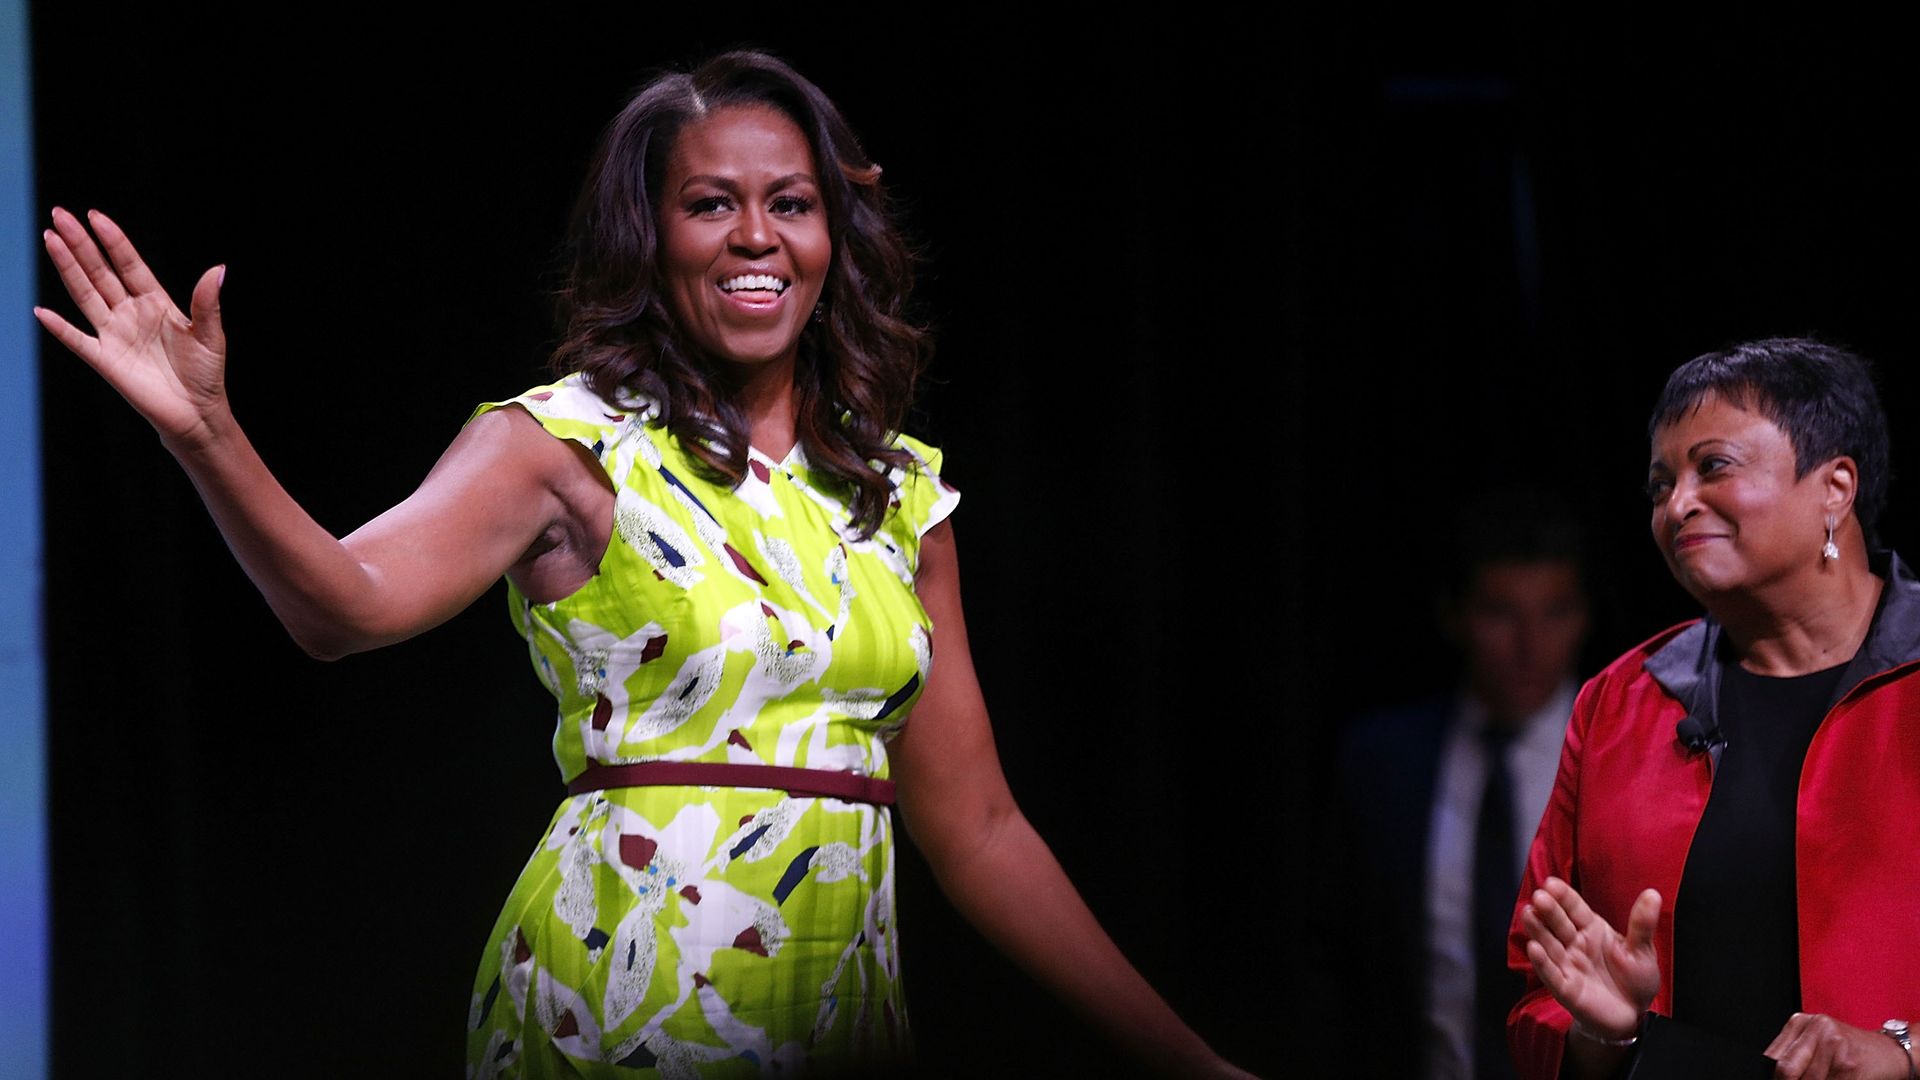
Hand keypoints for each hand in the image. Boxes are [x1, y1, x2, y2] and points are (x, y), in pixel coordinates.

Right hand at [35, 208, 229, 446]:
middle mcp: (131, 313)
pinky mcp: (105, 359)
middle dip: (81, 244)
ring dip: (68, 269)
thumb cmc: (206, 373)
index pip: (129, 264)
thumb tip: (219, 270)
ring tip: (50, 239)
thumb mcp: (211, 335)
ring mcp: (115, 334)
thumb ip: (207, 303)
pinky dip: (60, 328)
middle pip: (100, 272)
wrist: (196, 412)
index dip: (113, 240)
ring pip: (85, 294)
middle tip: (59, 215)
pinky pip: (77, 340)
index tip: (95, 215)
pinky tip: (41, 312)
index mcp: (156, 302)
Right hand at [1520, 876, 1660, 1040]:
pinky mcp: (1565, 989)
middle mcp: (1575, 944)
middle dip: (1548, 910)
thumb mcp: (1642, 950)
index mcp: (1592, 929)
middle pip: (1558, 924)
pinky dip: (1542, 962)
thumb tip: (1653, 894)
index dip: (1563, 896)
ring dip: (1537, 930)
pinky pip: (1551, 974)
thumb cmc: (1635, 979)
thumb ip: (1642, 924)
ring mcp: (1567, 965)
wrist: (1632, 1015)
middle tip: (1539, 897)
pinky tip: (1534, 948)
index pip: (1574, 908)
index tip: (1551, 883)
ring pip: (1549, 945)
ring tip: (1529, 914)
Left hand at [1766, 1013, 1911, 1079]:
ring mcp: (1835, 1046)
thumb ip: (1793, 1053)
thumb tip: (1774, 1074)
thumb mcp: (1816, 1040)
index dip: (1777, 1076)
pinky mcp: (1849, 1065)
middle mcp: (1817, 1029)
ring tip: (1826, 1078)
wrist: (1889, 1052)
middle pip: (1788, 1069)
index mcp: (1801, 1021)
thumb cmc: (1849, 1047)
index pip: (1774, 1057)